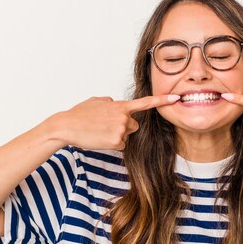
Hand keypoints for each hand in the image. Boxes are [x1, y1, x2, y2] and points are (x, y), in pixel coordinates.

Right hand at [51, 94, 179, 149]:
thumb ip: (110, 102)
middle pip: (134, 126)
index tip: (176, 98)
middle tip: (105, 126)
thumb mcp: (97, 101)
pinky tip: (99, 139)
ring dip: (116, 136)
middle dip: (124, 127)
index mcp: (120, 105)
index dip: (162, 100)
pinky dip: (110, 144)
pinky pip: (120, 145)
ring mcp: (121, 130)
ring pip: (126, 136)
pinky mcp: (116, 142)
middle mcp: (124, 117)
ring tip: (100, 131)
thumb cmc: (79, 114)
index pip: (145, 103)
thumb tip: (114, 102)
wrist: (66, 126)